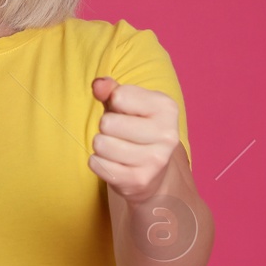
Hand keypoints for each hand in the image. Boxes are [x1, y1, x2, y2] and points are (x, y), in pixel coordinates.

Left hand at [88, 77, 177, 202]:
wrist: (154, 172)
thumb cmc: (136, 128)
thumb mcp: (127, 104)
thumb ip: (111, 89)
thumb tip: (98, 85)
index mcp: (167, 108)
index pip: (119, 96)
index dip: (114, 102)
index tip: (127, 112)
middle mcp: (167, 135)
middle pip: (107, 123)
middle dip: (105, 126)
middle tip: (119, 133)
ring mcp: (155, 160)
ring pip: (100, 144)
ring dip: (101, 145)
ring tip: (116, 148)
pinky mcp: (139, 180)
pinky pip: (97, 164)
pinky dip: (99, 162)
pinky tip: (114, 163)